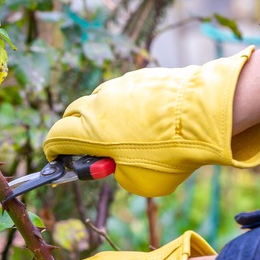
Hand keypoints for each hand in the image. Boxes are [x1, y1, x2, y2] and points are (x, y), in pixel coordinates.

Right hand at [43, 46, 259, 196]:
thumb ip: (118, 173)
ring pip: (99, 101)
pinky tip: (147, 121)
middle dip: (74, 132)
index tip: (58, 158)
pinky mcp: (141, 77)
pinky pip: (124, 92)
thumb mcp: (139, 182)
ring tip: (124, 135)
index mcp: (90, 131)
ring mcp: (120, 86)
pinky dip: (127, 107)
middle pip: (73, 115)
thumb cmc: (170, 154)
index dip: (54, 150)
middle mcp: (99, 104)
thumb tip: (119, 163)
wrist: (205, 115)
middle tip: (89, 148)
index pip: (56, 137)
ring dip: (102, 118)